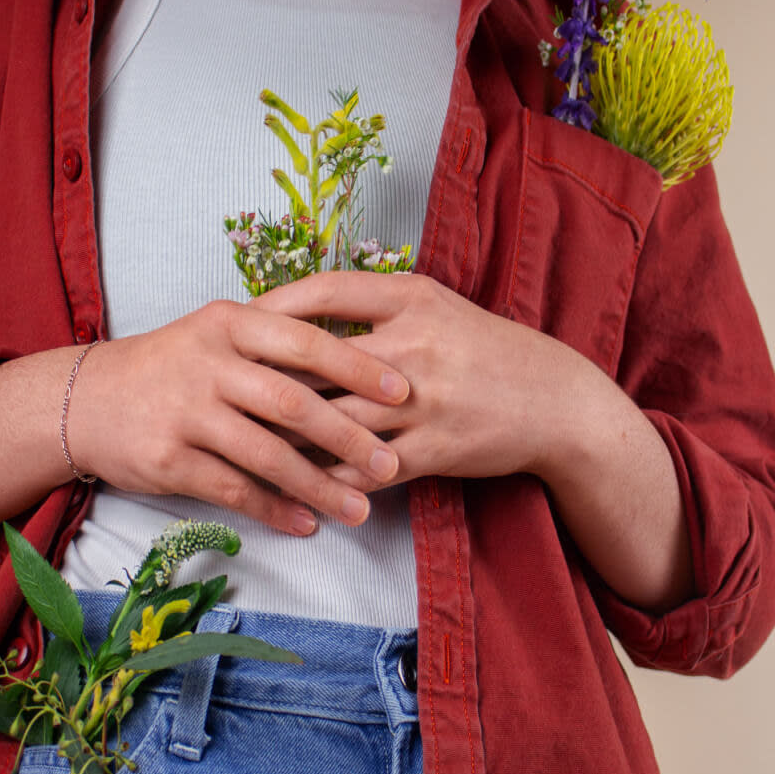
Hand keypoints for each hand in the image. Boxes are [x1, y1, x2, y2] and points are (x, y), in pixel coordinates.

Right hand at [67, 299, 409, 534]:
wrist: (87, 399)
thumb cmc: (171, 365)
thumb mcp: (216, 332)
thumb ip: (274, 340)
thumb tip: (355, 361)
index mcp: (230, 323)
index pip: (306, 341)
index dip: (358, 367)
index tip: (403, 391)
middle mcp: (208, 363)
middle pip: (293, 401)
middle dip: (349, 436)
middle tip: (392, 463)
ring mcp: (186, 412)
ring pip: (267, 454)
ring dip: (320, 486)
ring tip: (359, 510)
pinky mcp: (168, 459)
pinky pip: (234, 489)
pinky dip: (275, 509)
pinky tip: (304, 524)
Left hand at [255, 272, 691, 610]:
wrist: (556, 401)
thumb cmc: (486, 349)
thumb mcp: (439, 308)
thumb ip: (379, 306)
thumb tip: (305, 314)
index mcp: (414, 298)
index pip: (327, 291)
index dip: (273, 304)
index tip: (236, 317)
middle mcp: (415, 344)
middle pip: (318, 360)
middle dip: (264, 375)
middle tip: (219, 384)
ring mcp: (425, 401)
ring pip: (334, 420)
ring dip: (285, 434)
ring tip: (241, 439)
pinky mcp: (434, 450)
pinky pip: (365, 468)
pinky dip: (328, 476)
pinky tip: (295, 482)